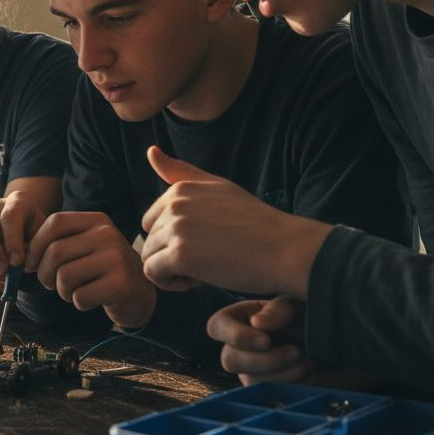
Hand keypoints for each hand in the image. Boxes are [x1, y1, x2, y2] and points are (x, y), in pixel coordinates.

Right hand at [0, 192, 46, 286]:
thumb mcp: (45, 237)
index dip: (12, 240)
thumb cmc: (42, 236)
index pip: (9, 216)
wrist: (32, 234)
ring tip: (2, 280)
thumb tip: (18, 265)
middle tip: (3, 271)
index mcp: (18, 201)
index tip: (18, 262)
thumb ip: (35, 248)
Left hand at [24, 212, 155, 328]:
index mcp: (97, 221)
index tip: (30, 263)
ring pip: (64, 276)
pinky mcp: (120, 285)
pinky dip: (79, 303)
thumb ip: (56, 245)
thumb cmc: (103, 271)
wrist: (140, 294)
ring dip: (62, 291)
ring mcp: (116, 259)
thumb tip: (20, 255)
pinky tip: (92, 299)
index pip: (55, 223)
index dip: (35, 245)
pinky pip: (79, 297)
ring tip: (76, 291)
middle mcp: (108, 235)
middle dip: (44, 274)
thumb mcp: (84, 248)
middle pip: (55, 252)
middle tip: (52, 284)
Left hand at [140, 146, 329, 297]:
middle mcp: (175, 203)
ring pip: (149, 258)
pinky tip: (198, 280)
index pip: (152, 222)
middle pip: (150, 241)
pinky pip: (153, 274)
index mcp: (181, 189)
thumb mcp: (219, 188)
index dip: (174, 238)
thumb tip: (150, 151)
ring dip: (171, 270)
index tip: (203, 242)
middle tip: (206, 258)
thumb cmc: (257, 224)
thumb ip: (183, 173)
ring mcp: (177, 227)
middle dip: (171, 255)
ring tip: (204, 269)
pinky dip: (171, 283)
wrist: (285, 249)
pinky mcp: (180, 254)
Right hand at [207, 296, 312, 384]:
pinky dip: (292, 385)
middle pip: (230, 360)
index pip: (216, 327)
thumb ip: (278, 310)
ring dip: (284, 374)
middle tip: (296, 352)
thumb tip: (256, 323)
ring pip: (251, 381)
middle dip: (266, 360)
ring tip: (308, 361)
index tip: (266, 340)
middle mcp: (236, 347)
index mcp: (237, 319)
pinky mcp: (263, 388)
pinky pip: (268, 394)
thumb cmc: (306, 317)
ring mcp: (248, 370)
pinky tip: (308, 373)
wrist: (327, 342)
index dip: (236, 336)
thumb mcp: (296, 306)